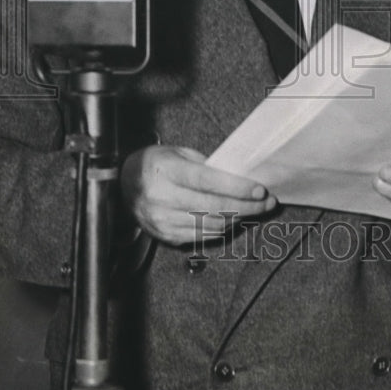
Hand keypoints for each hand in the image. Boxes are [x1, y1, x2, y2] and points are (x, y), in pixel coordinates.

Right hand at [120, 144, 277, 245]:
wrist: (123, 183)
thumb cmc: (157, 163)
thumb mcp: (179, 154)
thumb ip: (206, 166)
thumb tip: (240, 177)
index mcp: (167, 171)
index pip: (207, 181)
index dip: (237, 187)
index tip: (260, 190)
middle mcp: (162, 197)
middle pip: (213, 207)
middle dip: (246, 206)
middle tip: (267, 203)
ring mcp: (162, 220)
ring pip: (210, 225)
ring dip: (238, 219)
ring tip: (255, 210)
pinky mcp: (165, 235)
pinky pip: (201, 236)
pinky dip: (221, 229)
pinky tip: (234, 220)